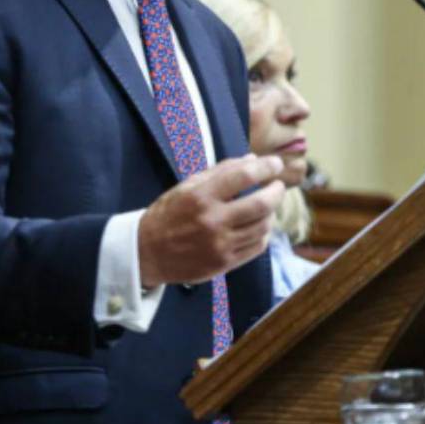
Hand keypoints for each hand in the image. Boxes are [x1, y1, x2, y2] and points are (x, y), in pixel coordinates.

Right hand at [138, 154, 284, 287]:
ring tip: (266, 205)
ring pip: (263, 226)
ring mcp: (220, 245)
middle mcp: (212, 220)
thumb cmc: (168, 214)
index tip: (275, 164)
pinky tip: (258, 225)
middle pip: (261, 204)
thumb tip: (252, 160)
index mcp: (201, 196)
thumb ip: (220, 172)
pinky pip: (257, 247)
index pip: (244, 176)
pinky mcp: (224, 263)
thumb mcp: (187, 186)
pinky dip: (263, 233)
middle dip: (276, 191)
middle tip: (278, 185)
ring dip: (270, 212)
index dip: (266, 167)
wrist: (147, 252)